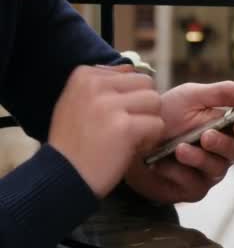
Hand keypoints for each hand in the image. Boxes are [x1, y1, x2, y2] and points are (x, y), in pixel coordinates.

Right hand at [49, 65, 163, 197]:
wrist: (62, 177)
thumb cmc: (75, 144)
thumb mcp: (79, 103)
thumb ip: (104, 85)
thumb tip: (133, 69)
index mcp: (84, 75)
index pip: (130, 72)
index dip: (131, 98)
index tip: (114, 117)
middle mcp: (96, 84)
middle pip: (147, 84)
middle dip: (145, 108)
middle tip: (129, 129)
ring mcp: (110, 104)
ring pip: (156, 102)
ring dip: (150, 123)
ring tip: (131, 139)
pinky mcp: (124, 126)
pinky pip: (158, 124)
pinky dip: (151, 140)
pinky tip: (133, 149)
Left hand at [125, 81, 233, 203]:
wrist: (129, 138)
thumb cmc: (163, 115)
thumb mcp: (191, 96)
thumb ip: (223, 93)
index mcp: (226, 125)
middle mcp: (222, 150)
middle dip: (224, 144)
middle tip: (206, 136)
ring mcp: (208, 171)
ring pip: (218, 169)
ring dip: (199, 158)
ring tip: (178, 149)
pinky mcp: (192, 189)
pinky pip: (196, 184)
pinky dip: (179, 172)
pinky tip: (162, 163)